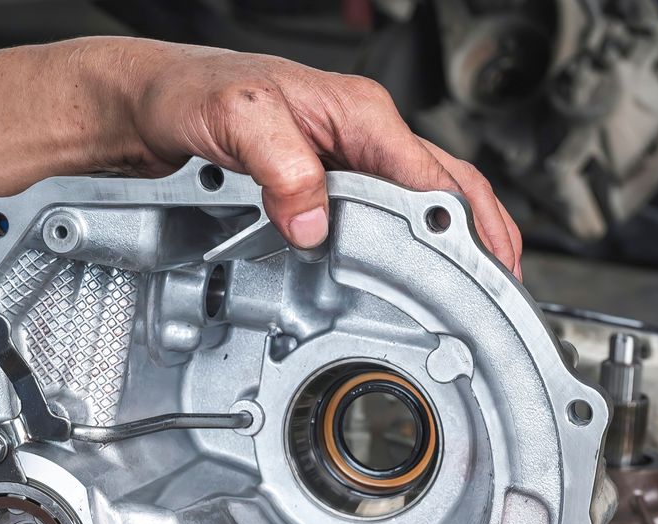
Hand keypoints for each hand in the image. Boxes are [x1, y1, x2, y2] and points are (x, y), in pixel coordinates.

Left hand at [108, 39, 522, 274]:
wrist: (150, 102)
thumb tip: (316, 223)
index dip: (466, 229)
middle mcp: (365, 133)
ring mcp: (353, 158)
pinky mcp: (335, 181)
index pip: (433, 177)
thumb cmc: (190, 94)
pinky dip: (421, 245)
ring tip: (484, 292)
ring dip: (461, 244)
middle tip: (506, 295)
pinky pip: (394, 214)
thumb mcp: (235, 120)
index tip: (486, 272)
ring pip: (430, 202)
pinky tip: (427, 275)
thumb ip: (281, 168)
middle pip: (453, 188)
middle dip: (489, 240)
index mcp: (357, 113)